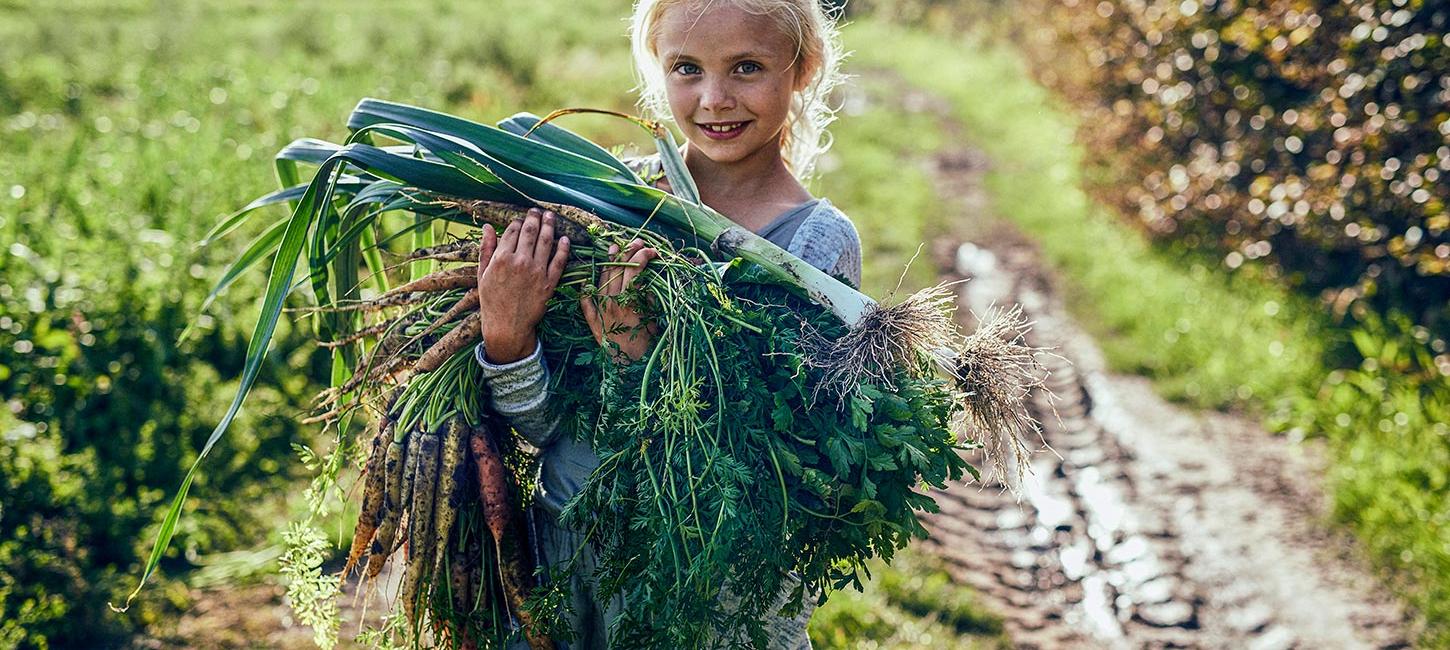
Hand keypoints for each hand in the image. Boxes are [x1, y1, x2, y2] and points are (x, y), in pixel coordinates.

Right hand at [476, 208, 569, 363]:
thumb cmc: (491, 301)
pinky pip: (559, 262)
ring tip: (551, 216)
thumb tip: (486, 226)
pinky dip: (563, 249)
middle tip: (537, 211)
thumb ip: (486, 249)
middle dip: (534, 218)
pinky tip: (565, 239)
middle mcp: (520, 262)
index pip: (512, 231)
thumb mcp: (482, 274)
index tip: (520, 219)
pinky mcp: (549, 283)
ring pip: (546, 242)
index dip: (517, 222)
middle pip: (530, 232)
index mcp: (501, 258)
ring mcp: (536, 272)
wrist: (506, 326)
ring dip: (550, 226)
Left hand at [580, 239, 658, 362]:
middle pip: (619, 269)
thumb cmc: (644, 345)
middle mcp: (614, 300)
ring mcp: (602, 308)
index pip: (636, 269)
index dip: (644, 256)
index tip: (652, 251)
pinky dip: (586, 291)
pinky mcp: (593, 320)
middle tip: (636, 243)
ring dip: (609, 263)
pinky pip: (586, 302)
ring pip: (603, 279)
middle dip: (629, 253)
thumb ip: (647, 301)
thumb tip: (644, 286)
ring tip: (614, 249)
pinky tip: (586, 282)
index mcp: (631, 300)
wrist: (627, 365)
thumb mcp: (652, 320)